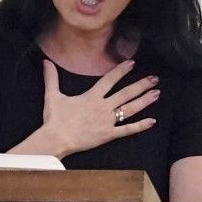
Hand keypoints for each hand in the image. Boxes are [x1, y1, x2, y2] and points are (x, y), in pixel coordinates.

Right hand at [33, 60, 159, 157]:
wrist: (55, 139)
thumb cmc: (54, 119)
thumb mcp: (52, 95)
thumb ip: (51, 78)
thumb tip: (45, 62)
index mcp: (91, 96)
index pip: (110, 79)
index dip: (121, 71)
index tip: (132, 63)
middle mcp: (102, 107)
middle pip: (126, 93)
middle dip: (141, 85)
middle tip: (154, 78)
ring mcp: (107, 121)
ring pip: (130, 109)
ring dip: (144, 101)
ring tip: (156, 93)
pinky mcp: (108, 135)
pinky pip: (127, 130)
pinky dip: (140, 126)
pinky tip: (152, 122)